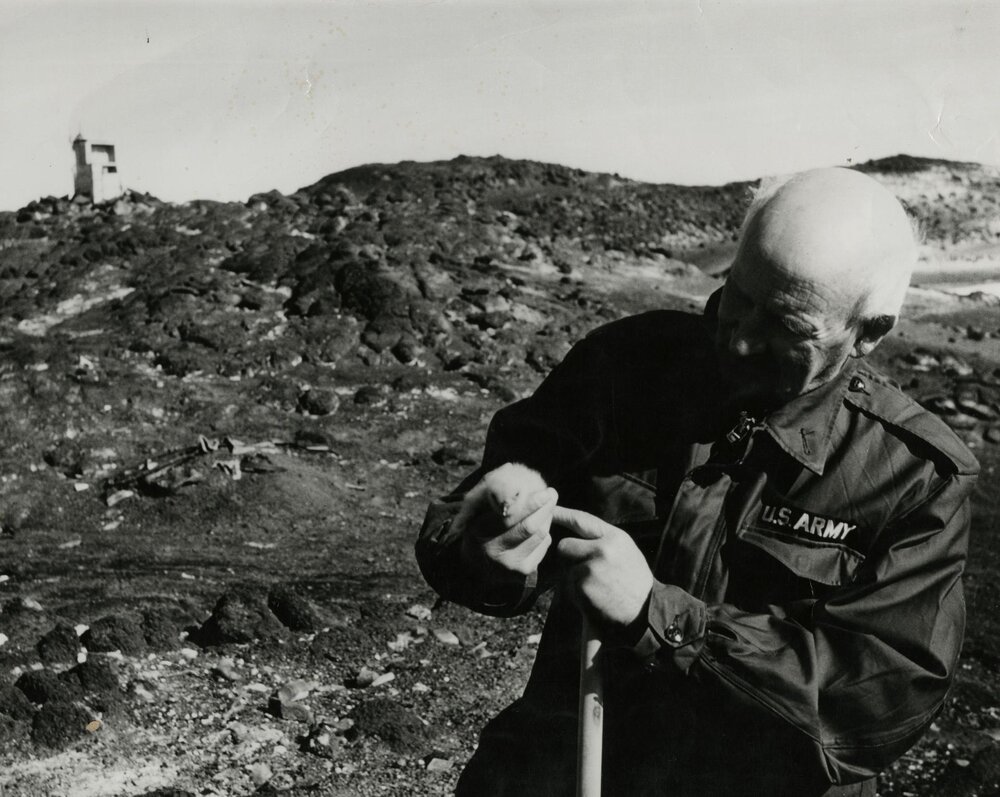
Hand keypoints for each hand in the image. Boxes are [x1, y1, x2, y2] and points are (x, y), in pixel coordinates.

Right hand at [460, 481, 557, 579]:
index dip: (530, 503)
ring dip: (546, 518)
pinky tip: (539, 527)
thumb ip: (492, 488)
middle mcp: (493, 552)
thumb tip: (510, 468)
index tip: (544, 490)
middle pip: (529, 527)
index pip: (510, 517)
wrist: (475, 566)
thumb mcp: (476, 507)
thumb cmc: (479, 527)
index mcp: (479, 532)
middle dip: (544, 507)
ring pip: (539, 536)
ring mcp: (509, 565)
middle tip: (552, 493)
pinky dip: (544, 534)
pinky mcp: (522, 573)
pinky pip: (543, 547)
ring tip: (546, 506)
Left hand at [553, 506, 653, 631]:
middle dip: (569, 556)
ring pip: (565, 568)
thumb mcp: (625, 550)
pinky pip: (569, 587)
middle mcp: (603, 550)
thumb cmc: (634, 581)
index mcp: (615, 537)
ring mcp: (592, 569)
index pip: (582, 520)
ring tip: (598, 587)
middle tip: (586, 569)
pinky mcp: (583, 589)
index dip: (562, 514)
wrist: (647, 612)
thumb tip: (575, 532)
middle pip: (564, 546)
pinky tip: (595, 599)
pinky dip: (577, 593)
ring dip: (574, 577)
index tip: (548, 511)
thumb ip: (602, 539)